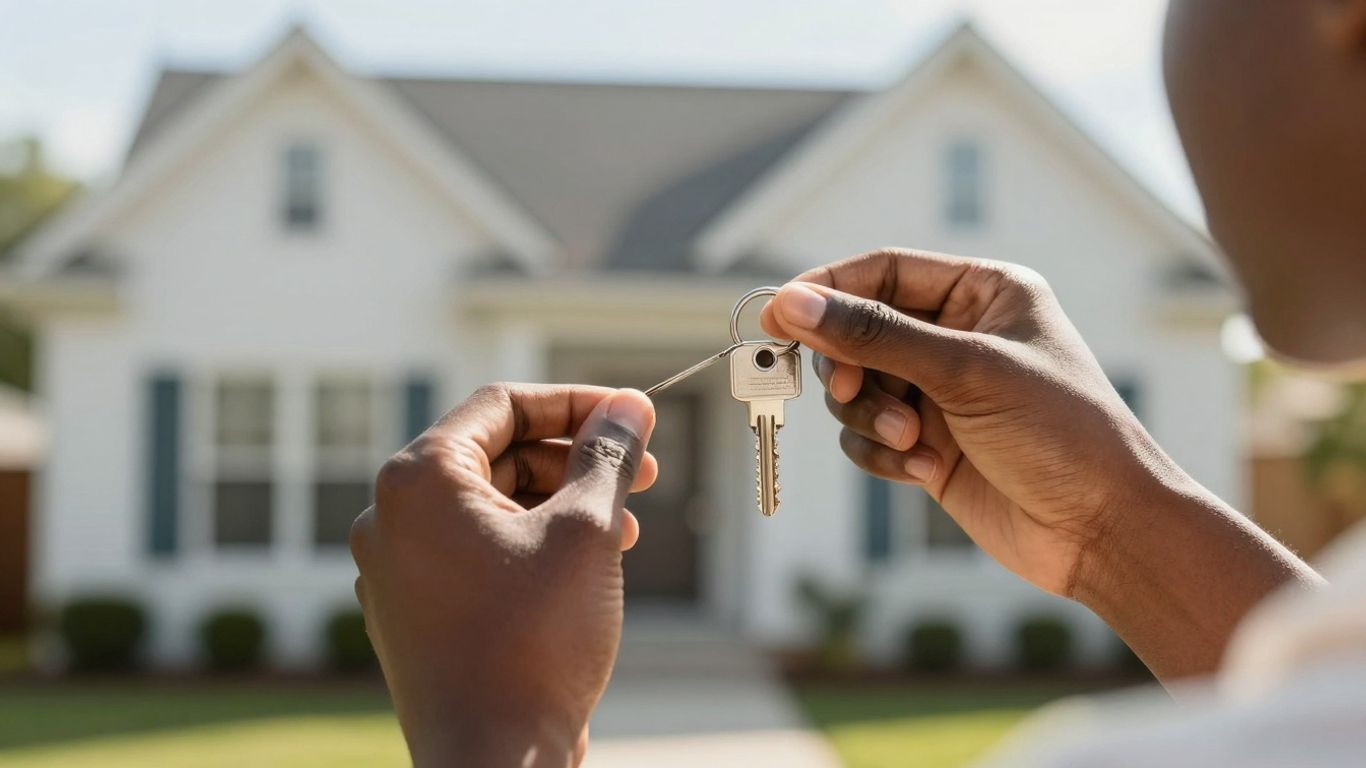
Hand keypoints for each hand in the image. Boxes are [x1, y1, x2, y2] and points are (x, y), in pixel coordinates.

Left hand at [350, 384, 656, 766]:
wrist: (495, 762)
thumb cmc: (534, 645)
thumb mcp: (586, 531)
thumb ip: (607, 456)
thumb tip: (628, 408)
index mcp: (417, 480)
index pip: (502, 406)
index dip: (577, 402)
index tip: (633, 416)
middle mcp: (390, 516)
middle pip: (495, 453)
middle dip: (575, 458)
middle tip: (642, 474)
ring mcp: (396, 568)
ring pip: (489, 504)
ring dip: (560, 503)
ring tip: (624, 530)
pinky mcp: (412, 611)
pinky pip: (474, 550)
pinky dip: (529, 544)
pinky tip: (583, 568)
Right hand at [760, 249, 1179, 595]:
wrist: (1102, 531)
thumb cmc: (1059, 433)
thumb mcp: (964, 371)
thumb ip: (873, 335)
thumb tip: (792, 303)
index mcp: (984, 292)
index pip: (883, 271)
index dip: (827, 291)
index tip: (778, 316)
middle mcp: (958, 336)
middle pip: (857, 331)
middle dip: (851, 369)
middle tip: (849, 391)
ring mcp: (941, 393)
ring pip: (856, 389)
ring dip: (871, 417)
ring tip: (914, 442)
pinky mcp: (928, 445)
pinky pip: (868, 437)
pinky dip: (883, 454)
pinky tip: (927, 472)